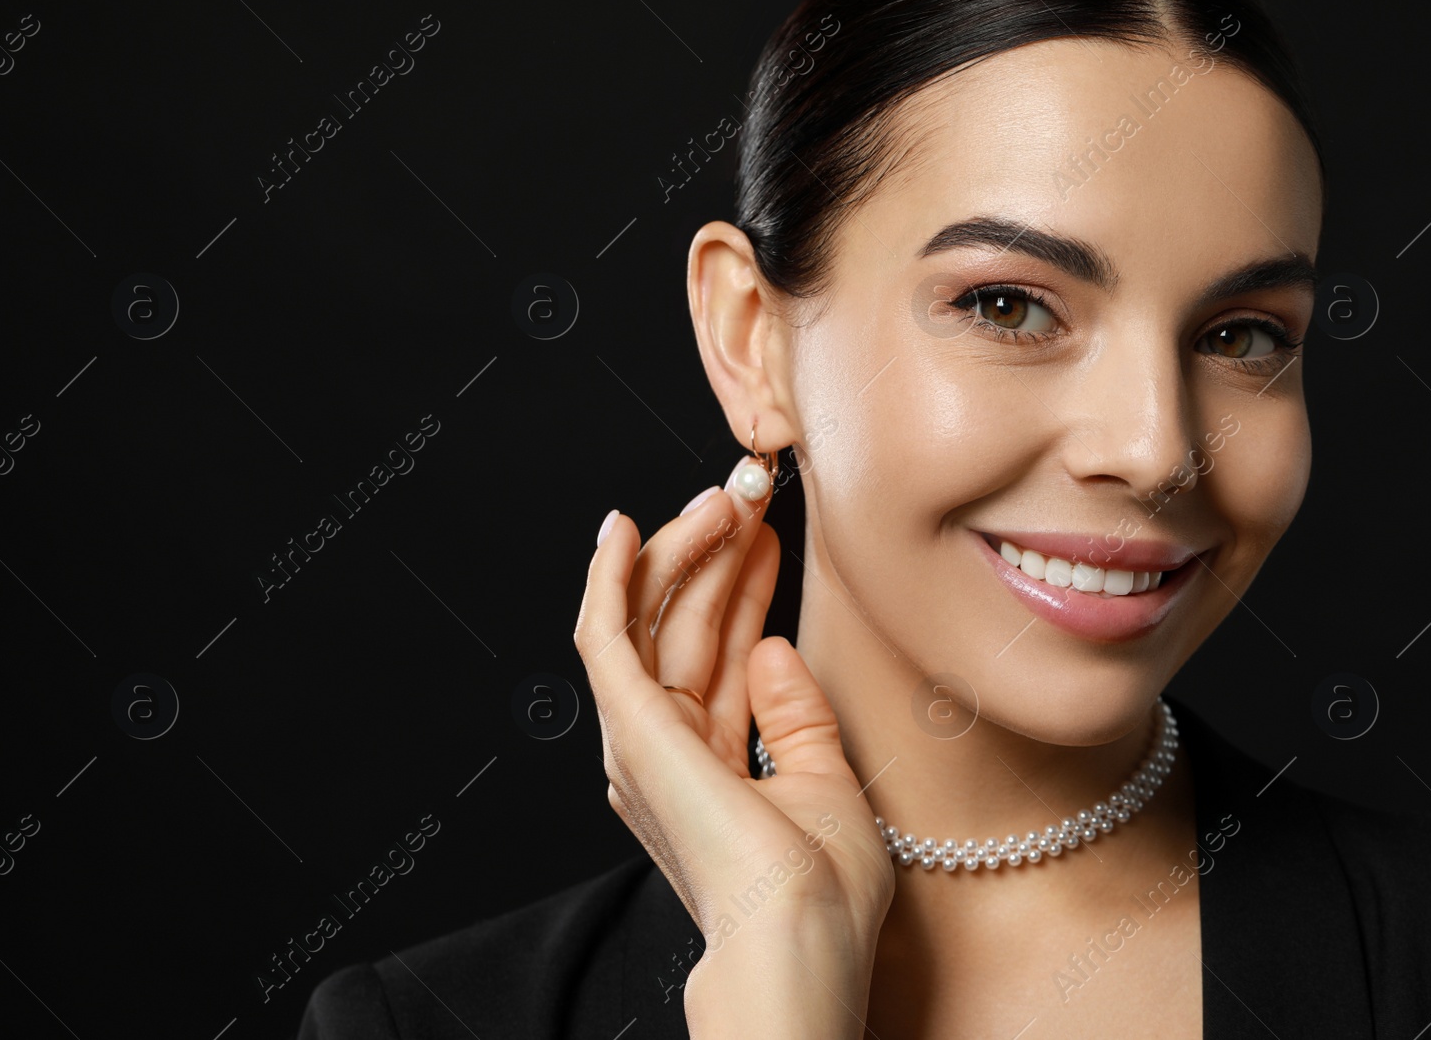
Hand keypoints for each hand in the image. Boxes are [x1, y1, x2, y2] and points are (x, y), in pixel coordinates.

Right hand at [573, 456, 893, 1035]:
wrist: (799, 936)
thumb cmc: (821, 891)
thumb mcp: (824, 779)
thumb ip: (797, 715)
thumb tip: (775, 648)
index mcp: (710, 766)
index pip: (722, 653)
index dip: (744, 588)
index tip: (773, 534)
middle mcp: (666, 750)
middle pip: (684, 627)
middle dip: (717, 556)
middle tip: (751, 494)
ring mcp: (641, 740)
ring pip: (649, 619)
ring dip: (683, 551)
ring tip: (725, 496)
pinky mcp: (629, 726)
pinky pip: (606, 635)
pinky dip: (610, 578)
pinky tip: (625, 528)